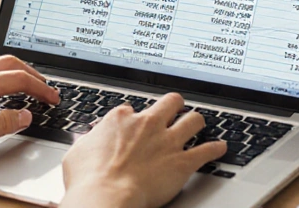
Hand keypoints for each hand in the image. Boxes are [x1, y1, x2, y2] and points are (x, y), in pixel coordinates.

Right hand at [59, 93, 226, 207]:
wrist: (107, 196)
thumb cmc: (89, 179)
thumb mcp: (77, 153)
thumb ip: (89, 141)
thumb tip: (88, 141)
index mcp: (121, 119)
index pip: (133, 109)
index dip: (134, 119)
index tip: (135, 126)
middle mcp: (148, 124)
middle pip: (169, 102)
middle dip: (174, 105)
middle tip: (175, 109)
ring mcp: (167, 141)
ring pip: (193, 120)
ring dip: (196, 122)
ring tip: (198, 123)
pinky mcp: (182, 162)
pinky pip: (207, 150)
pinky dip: (216, 149)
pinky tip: (220, 148)